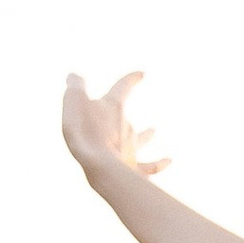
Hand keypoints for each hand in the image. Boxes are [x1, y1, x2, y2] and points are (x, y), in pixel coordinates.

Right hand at [62, 69, 166, 183]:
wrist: (98, 164)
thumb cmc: (84, 129)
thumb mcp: (74, 99)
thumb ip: (75, 85)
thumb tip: (74, 76)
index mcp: (113, 106)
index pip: (122, 86)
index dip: (131, 78)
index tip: (142, 73)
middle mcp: (125, 126)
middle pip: (126, 118)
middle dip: (122, 113)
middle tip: (126, 111)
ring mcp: (130, 148)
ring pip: (140, 140)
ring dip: (146, 135)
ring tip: (154, 131)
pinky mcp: (131, 168)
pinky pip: (148, 167)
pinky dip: (158, 164)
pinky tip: (169, 161)